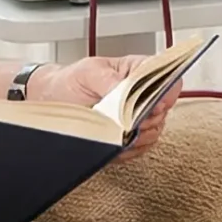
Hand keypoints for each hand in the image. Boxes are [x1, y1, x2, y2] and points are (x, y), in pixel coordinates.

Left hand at [31, 58, 174, 161]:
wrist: (52, 101)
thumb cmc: (71, 81)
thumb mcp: (88, 72)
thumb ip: (109, 79)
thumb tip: (125, 90)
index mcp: (139, 72)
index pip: (168, 80)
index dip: (166, 93)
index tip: (154, 103)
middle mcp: (143, 95)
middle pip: (164, 110)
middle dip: (146, 118)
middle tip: (127, 120)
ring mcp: (138, 119)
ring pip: (154, 132)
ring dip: (137, 136)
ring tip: (116, 132)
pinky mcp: (129, 139)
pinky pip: (140, 149)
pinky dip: (128, 150)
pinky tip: (114, 144)